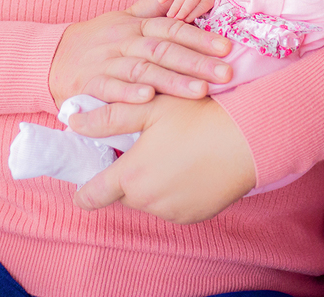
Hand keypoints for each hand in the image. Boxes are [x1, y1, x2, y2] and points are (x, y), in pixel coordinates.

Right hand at [49, 10, 232, 108]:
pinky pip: (110, 88)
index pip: (172, 27)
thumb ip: (158, 4)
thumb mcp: (126, 17)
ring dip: (172, 81)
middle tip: (226, 74)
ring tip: (200, 92)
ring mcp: (106, 62)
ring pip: (143, 70)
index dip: (200, 37)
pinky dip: (128, 93)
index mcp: (136, 25)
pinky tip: (148, 99)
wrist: (52, 57)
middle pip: (163, 49)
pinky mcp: (89, 84)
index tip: (227, 48)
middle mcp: (123, 41)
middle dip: (197, 62)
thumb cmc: (99, 39)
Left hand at [68, 95, 255, 223]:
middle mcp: (149, 201)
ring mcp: (173, 212)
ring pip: (149, 200)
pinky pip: (172, 206)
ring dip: (151, 183)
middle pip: (123, 194)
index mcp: (131, 175)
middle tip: (143, 146)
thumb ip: (109, 117)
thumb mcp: (151, 106)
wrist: (248, 139)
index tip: (86, 179)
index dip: (84, 189)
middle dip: (127, 175)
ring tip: (171, 152)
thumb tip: (74, 122)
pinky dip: (174, 190)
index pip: (91, 196)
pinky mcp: (194, 216)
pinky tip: (189, 164)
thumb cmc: (198, 117)